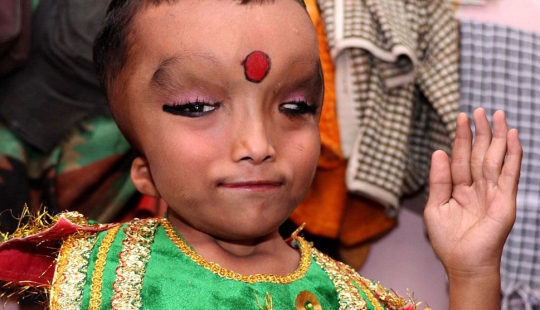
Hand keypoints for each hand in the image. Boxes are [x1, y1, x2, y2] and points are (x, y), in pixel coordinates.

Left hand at [425, 108, 521, 276]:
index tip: (461, 117)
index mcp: (459, 189)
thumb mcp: (435, 207)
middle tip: (479, 109)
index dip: (461, 138)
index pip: (460, 158)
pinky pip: (510, 173)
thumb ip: (438, 180)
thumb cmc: (447, 240)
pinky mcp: (505, 200)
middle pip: (479, 154)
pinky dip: (513, 154)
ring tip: (497, 114)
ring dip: (497, 136)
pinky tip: (512, 137)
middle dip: (480, 131)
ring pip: (495, 158)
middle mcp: (477, 187)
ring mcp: (492, 192)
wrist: (464, 264)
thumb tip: (439, 151)